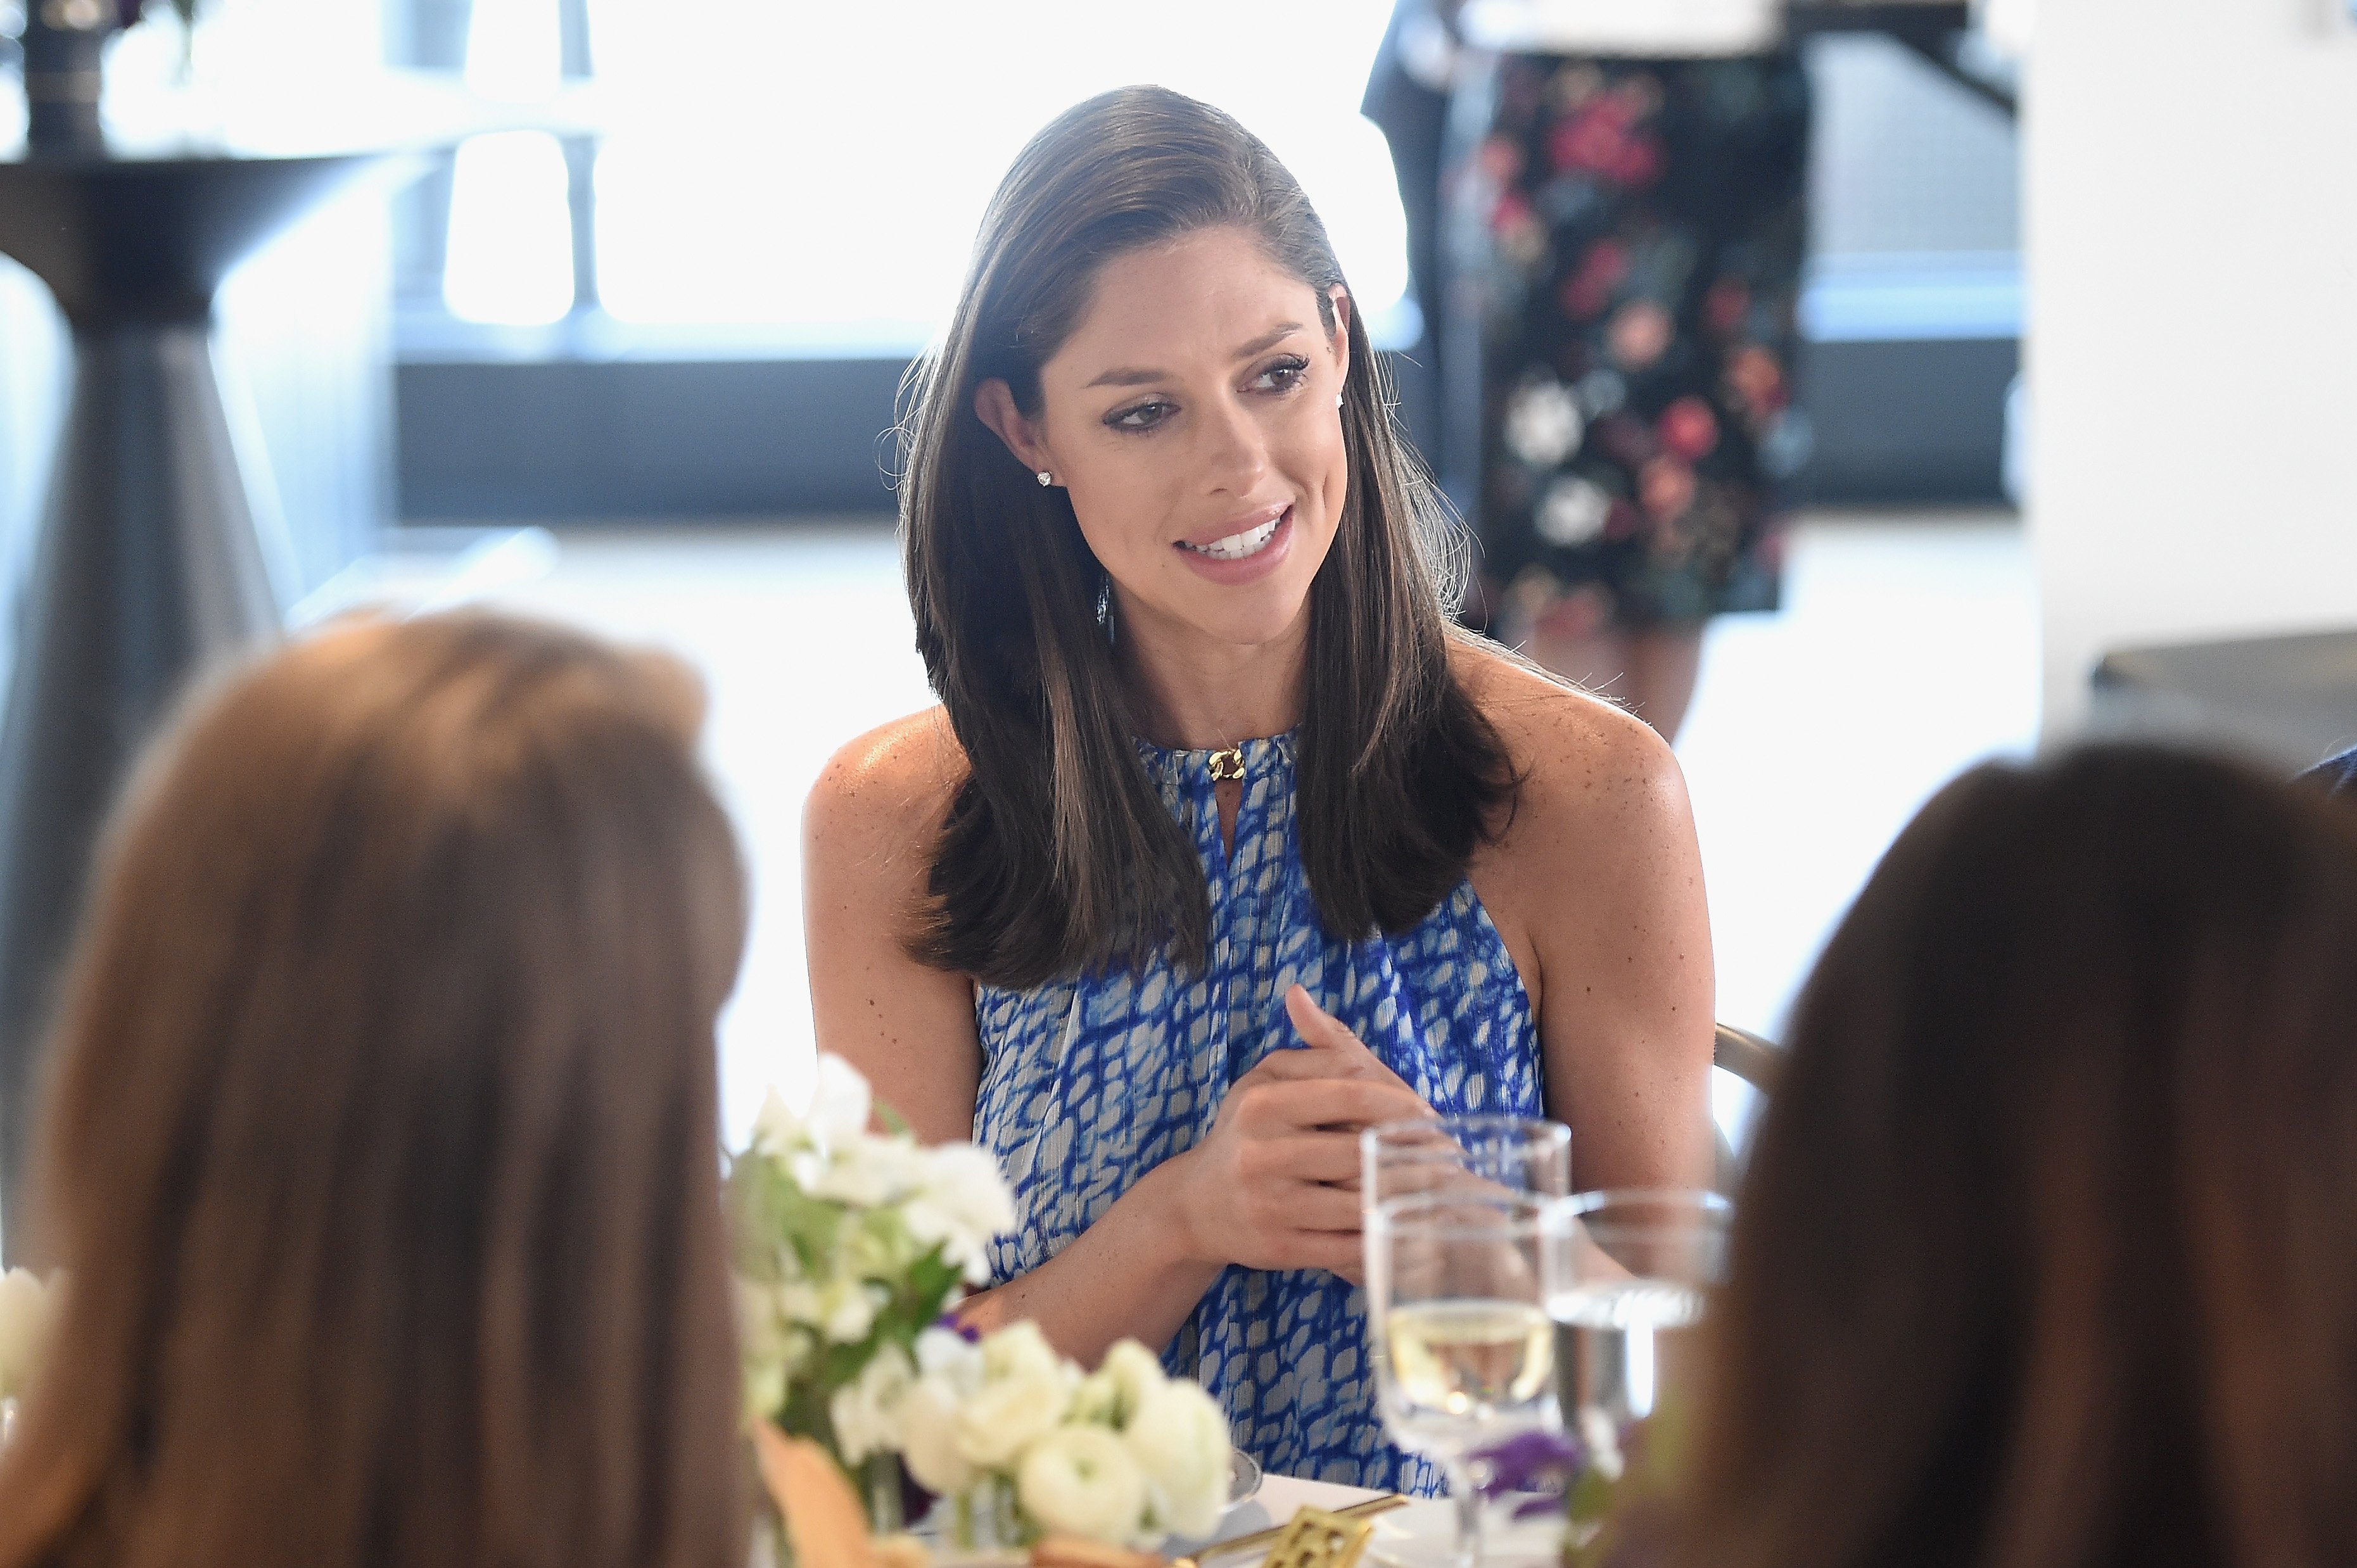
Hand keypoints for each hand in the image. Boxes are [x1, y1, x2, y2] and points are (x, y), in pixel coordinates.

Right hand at [1162, 986, 1435, 1282]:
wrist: (1195, 1206)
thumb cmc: (1244, 1133)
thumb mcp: (1264, 1080)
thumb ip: (1299, 1048)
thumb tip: (1301, 994)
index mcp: (1262, 1103)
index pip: (1349, 1092)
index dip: (1399, 1102)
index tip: (1429, 1113)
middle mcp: (1262, 1154)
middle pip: (1359, 1149)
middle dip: (1414, 1153)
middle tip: (1451, 1157)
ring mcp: (1270, 1205)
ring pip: (1357, 1201)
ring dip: (1406, 1198)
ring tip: (1443, 1193)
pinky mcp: (1280, 1248)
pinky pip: (1345, 1246)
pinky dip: (1382, 1237)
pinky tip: (1407, 1226)